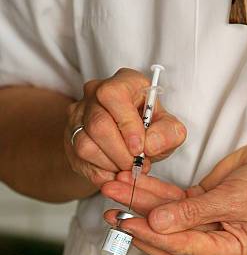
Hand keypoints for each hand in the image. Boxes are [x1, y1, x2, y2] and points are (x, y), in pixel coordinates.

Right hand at [64, 68, 186, 186]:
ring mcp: (78, 115)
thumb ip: (168, 134)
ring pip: (85, 145)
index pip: (113, 96)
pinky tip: (115, 171)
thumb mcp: (169, 129)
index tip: (140, 149)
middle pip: (98, 124)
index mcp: (123, 82)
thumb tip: (150, 145)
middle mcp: (94, 93)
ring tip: (126, 168)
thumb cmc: (151, 130)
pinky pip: (79, 160)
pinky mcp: (69, 137)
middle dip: (120, 153)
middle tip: (135, 165)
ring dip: (110, 164)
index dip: (127, 125)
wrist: (130, 143)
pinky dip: (100, 172)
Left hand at [103, 135, 246, 254]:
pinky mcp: (201, 203)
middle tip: (109, 209)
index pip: (182, 248)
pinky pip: (172, 200)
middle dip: (137, 223)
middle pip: (167, 239)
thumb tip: (156, 223)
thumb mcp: (235, 197)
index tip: (126, 221)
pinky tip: (133, 182)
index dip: (152, 235)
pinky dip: (153, 191)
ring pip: (166, 218)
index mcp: (229, 252)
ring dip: (139, 204)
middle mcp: (215, 242)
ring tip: (112, 189)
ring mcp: (206, 222)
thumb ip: (193, 212)